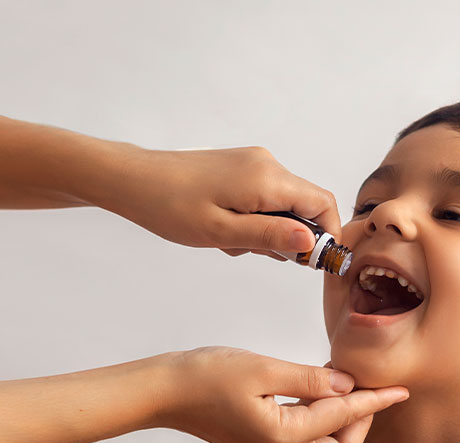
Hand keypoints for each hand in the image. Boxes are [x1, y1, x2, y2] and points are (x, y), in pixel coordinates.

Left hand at [96, 146, 340, 257]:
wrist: (133, 180)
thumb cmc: (169, 206)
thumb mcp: (221, 232)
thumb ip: (270, 235)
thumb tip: (311, 241)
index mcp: (266, 179)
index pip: (322, 205)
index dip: (327, 236)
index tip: (312, 263)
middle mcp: (267, 164)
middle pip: (304, 205)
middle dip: (289, 236)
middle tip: (253, 252)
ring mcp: (254, 163)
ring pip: (283, 203)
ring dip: (267, 229)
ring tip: (229, 240)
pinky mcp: (241, 166)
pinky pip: (264, 196)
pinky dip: (254, 217)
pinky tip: (224, 227)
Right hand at [154, 347, 407, 442]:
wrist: (164, 392)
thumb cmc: (207, 375)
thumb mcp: (263, 368)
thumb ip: (310, 378)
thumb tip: (346, 383)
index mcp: (282, 436)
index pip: (341, 419)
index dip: (374, 403)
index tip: (400, 390)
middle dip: (361, 422)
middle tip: (370, 387)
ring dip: (341, 422)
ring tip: (347, 384)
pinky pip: (304, 442)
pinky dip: (321, 421)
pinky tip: (321, 392)